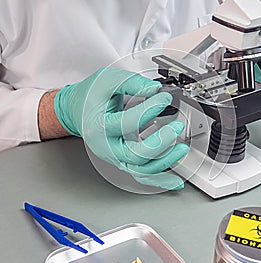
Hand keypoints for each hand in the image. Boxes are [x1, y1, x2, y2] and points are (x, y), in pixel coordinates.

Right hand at [54, 68, 188, 189]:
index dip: (149, 109)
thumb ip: (132, 83)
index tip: (164, 98)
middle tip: (176, 127)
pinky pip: (142, 175)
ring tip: (181, 149)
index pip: (127, 123)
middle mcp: (106, 147)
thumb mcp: (108, 80)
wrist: (77, 110)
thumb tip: (154, 89)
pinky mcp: (123, 161)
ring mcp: (115, 157)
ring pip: (141, 169)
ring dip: (165, 162)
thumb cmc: (90, 97)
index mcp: (99, 126)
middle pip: (136, 154)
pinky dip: (159, 180)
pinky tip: (175, 181)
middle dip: (160, 142)